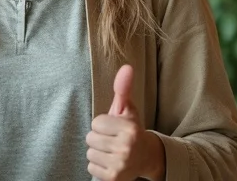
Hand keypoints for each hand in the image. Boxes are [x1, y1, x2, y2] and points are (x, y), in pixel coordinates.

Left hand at [86, 65, 165, 180]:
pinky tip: (111, 162)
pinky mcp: (113, 178)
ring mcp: (120, 165)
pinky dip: (98, 165)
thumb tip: (127, 66)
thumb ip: (123, 89)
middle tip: (113, 141)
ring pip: (90, 153)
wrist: (146, 158)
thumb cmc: (131, 130)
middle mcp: (127, 147)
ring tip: (112, 151)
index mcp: (130, 129)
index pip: (96, 123)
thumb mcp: (128, 109)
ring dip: (98, 152)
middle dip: (99, 138)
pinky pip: (91, 167)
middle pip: (90, 138)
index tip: (115, 128)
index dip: (103, 124)